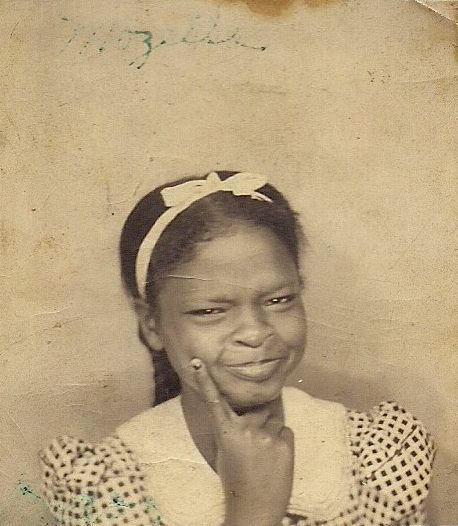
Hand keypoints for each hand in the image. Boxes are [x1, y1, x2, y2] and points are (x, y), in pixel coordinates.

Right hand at [190, 358, 293, 525]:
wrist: (254, 510)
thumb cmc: (236, 481)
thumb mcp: (225, 451)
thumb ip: (233, 428)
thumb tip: (245, 410)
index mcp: (226, 432)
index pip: (214, 401)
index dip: (206, 381)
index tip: (199, 363)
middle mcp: (246, 429)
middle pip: (258, 406)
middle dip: (260, 416)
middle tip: (255, 442)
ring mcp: (267, 435)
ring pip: (274, 419)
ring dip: (271, 430)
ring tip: (264, 455)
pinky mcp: (285, 444)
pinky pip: (285, 431)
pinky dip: (281, 441)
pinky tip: (274, 460)